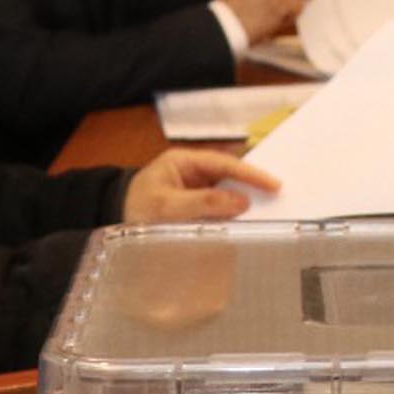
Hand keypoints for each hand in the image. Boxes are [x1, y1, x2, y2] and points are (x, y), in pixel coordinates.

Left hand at [122, 147, 281, 223]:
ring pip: (225, 194)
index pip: (223, 164)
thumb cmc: (135, 212)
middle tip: (279, 198)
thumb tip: (242, 202)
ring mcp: (193, 191)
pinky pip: (218, 210)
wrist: (113, 232)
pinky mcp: (194, 210)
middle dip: (251, 186)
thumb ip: (203, 203)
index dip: (250, 174)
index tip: (274, 185)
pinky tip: (244, 225)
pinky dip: (231, 217)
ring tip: (268, 212)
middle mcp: (191, 173)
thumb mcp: (165, 206)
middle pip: (228, 176)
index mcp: (183, 161)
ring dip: (242, 204)